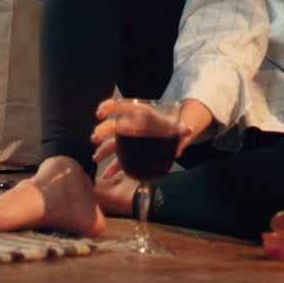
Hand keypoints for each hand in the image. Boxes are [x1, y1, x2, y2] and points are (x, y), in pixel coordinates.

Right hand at [90, 98, 204, 179]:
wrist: (172, 132)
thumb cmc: (171, 125)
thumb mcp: (176, 126)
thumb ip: (180, 128)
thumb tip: (187, 129)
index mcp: (140, 115)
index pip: (121, 106)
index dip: (109, 107)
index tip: (100, 113)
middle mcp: (131, 126)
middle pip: (113, 126)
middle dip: (103, 131)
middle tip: (96, 138)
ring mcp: (128, 140)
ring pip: (112, 144)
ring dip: (103, 150)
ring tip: (96, 158)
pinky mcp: (130, 153)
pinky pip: (119, 159)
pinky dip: (113, 167)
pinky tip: (108, 175)